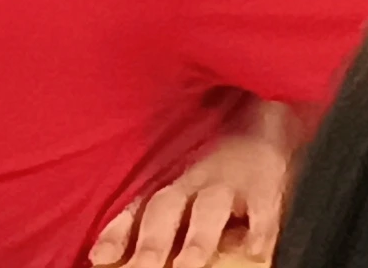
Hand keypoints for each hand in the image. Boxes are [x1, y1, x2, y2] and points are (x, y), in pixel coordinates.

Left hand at [89, 103, 292, 267]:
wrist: (268, 114)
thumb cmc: (223, 156)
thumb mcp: (187, 177)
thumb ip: (164, 210)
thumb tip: (121, 250)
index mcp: (174, 179)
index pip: (139, 207)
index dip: (117, 232)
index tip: (98, 258)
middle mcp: (196, 179)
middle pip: (166, 208)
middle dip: (151, 243)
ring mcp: (231, 181)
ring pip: (209, 207)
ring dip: (198, 238)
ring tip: (188, 266)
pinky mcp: (267, 187)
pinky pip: (263, 210)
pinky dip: (260, 230)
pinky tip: (255, 251)